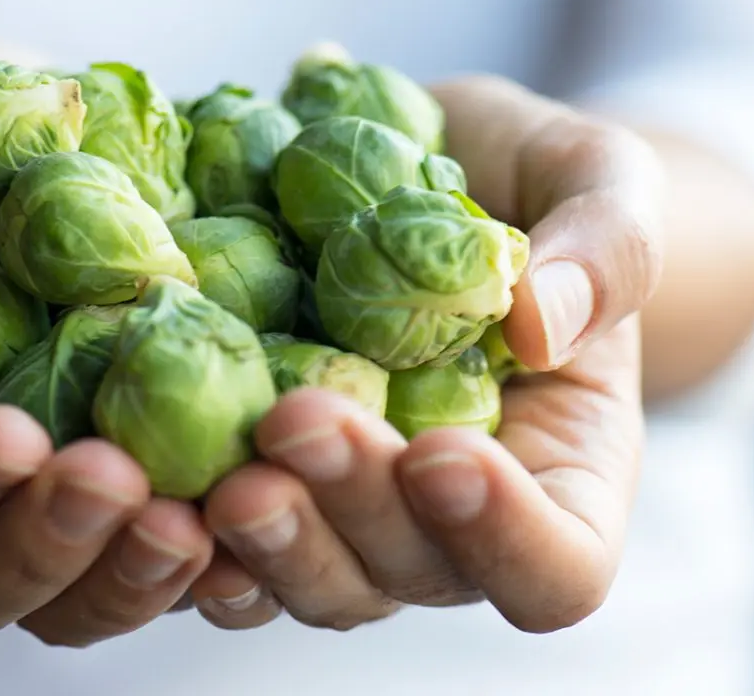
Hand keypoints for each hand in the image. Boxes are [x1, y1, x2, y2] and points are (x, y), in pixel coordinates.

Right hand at [0, 43, 213, 646]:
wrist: (18, 170)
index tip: (12, 436)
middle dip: (45, 547)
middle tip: (119, 486)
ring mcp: (61, 498)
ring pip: (80, 597)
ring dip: (137, 578)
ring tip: (204, 522)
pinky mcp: (151, 487)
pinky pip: (179, 561)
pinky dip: (224, 562)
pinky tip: (270, 513)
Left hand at [189, 75, 662, 634]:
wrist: (432, 174)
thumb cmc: (535, 186)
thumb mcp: (598, 179)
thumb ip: (606, 247)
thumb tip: (541, 323)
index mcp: (558, 475)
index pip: (556, 566)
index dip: (506, 539)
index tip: (445, 455)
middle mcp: (447, 521)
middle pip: (408, 572)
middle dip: (351, 509)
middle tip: (294, 422)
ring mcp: (349, 513)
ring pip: (310, 579)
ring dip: (263, 541)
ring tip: (220, 474)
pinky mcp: (266, 479)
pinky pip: (224, 543)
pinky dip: (185, 531)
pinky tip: (147, 485)